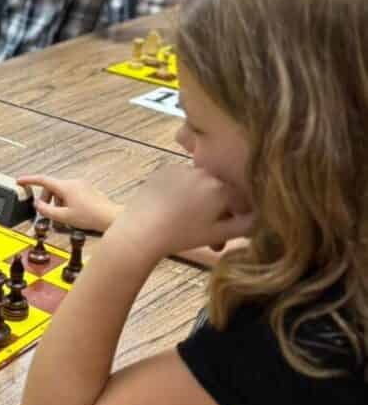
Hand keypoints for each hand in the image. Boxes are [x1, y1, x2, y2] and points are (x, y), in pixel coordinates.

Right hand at [16, 174, 118, 232]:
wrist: (110, 217)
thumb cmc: (91, 217)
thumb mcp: (64, 217)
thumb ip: (47, 211)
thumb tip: (38, 206)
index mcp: (66, 187)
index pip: (42, 180)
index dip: (29, 180)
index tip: (20, 181)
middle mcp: (73, 183)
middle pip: (51, 187)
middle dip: (45, 199)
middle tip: (45, 212)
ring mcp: (81, 185)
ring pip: (60, 191)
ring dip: (56, 202)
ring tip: (61, 216)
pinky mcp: (86, 190)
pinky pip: (69, 193)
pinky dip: (64, 201)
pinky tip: (70, 214)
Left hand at [109, 164, 253, 260]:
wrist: (142, 231)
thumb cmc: (182, 235)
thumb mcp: (218, 235)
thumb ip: (244, 226)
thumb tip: (261, 217)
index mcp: (221, 188)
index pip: (241, 200)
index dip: (238, 216)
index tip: (230, 231)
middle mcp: (205, 172)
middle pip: (220, 190)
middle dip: (218, 209)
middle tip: (208, 231)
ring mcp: (182, 168)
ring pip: (200, 184)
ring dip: (200, 199)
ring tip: (188, 220)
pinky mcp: (163, 170)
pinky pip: (180, 180)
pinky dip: (181, 191)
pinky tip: (173, 209)